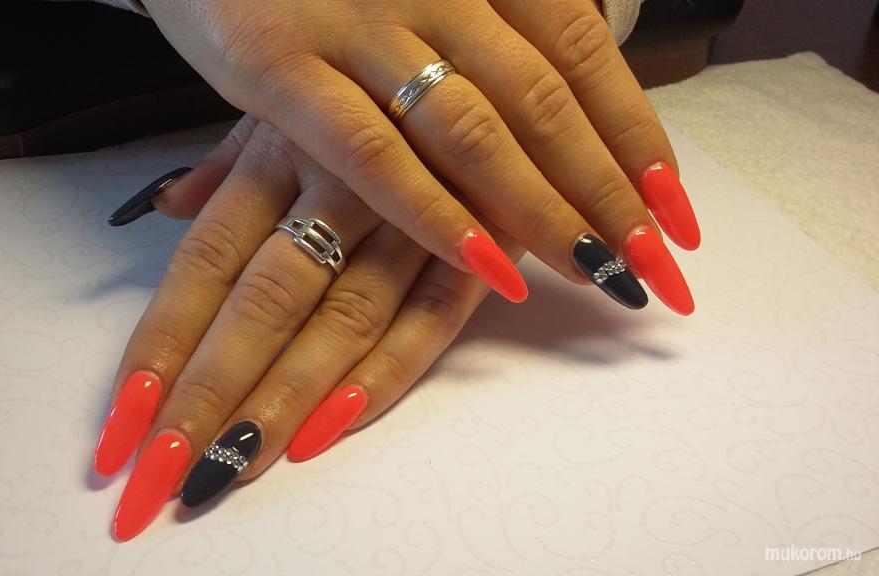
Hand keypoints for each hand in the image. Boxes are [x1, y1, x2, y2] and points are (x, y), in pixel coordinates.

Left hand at [95, 117, 525, 540]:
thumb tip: (167, 209)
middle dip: (208, 392)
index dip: (160, 344)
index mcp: (281, 148)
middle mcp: (339, 183)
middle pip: (263, 301)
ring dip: (283, 399)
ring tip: (231, 468)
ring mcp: (414, 216)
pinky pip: (430, 319)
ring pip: (341, 319)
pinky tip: (328, 431)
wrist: (512, 52)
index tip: (120, 422)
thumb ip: (228, 163)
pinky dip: (383, 375)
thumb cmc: (382, 88)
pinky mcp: (482, 243)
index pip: (204, 260)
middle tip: (163, 472)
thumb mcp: (295, 103)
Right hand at [141, 0, 698, 309]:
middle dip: (609, 189)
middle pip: (545, 101)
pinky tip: (488, 265)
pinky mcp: (280, 66)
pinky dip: (434, 212)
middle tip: (657, 265)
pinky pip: (371, 152)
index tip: (677, 209)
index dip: (635, 131)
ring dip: (543, 210)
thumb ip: (486, 38)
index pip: (582, 49)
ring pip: (473, 130)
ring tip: (596, 275)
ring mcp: (358, 24)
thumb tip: (569, 120)